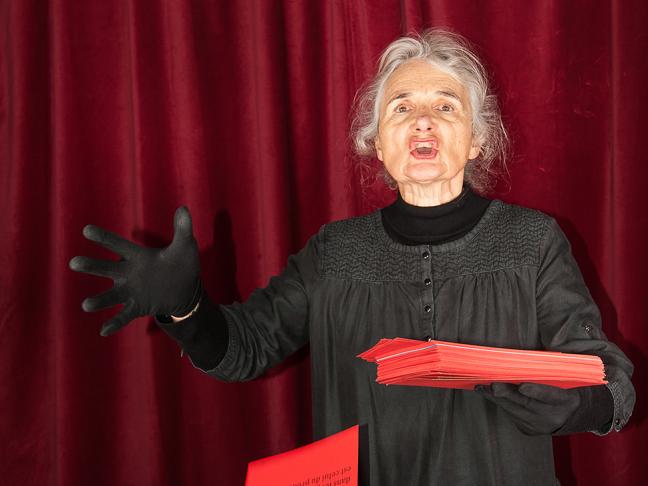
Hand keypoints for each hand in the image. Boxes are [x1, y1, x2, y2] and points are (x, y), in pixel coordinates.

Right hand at [69, 206, 200, 335]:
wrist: (186, 290)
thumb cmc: (182, 265)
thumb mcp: (185, 246)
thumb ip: (183, 229)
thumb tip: (184, 208)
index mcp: (138, 256)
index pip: (118, 245)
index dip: (104, 238)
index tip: (86, 230)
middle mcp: (130, 273)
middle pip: (107, 269)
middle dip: (92, 266)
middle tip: (74, 262)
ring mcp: (132, 291)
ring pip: (112, 295)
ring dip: (100, 300)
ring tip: (86, 305)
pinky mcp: (138, 306)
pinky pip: (124, 315)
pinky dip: (115, 322)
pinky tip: (104, 330)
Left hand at [475, 382, 580, 434]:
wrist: (569, 415)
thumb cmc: (560, 389)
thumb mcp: (559, 380)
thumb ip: (543, 373)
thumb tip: (519, 362)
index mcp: (564, 399)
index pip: (549, 395)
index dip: (535, 391)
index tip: (522, 387)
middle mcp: (551, 416)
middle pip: (525, 404)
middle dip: (506, 393)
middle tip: (491, 385)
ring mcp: (539, 426)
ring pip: (513, 411)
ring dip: (497, 398)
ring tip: (482, 387)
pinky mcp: (528, 430)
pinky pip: (511, 415)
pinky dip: (501, 403)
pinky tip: (489, 394)